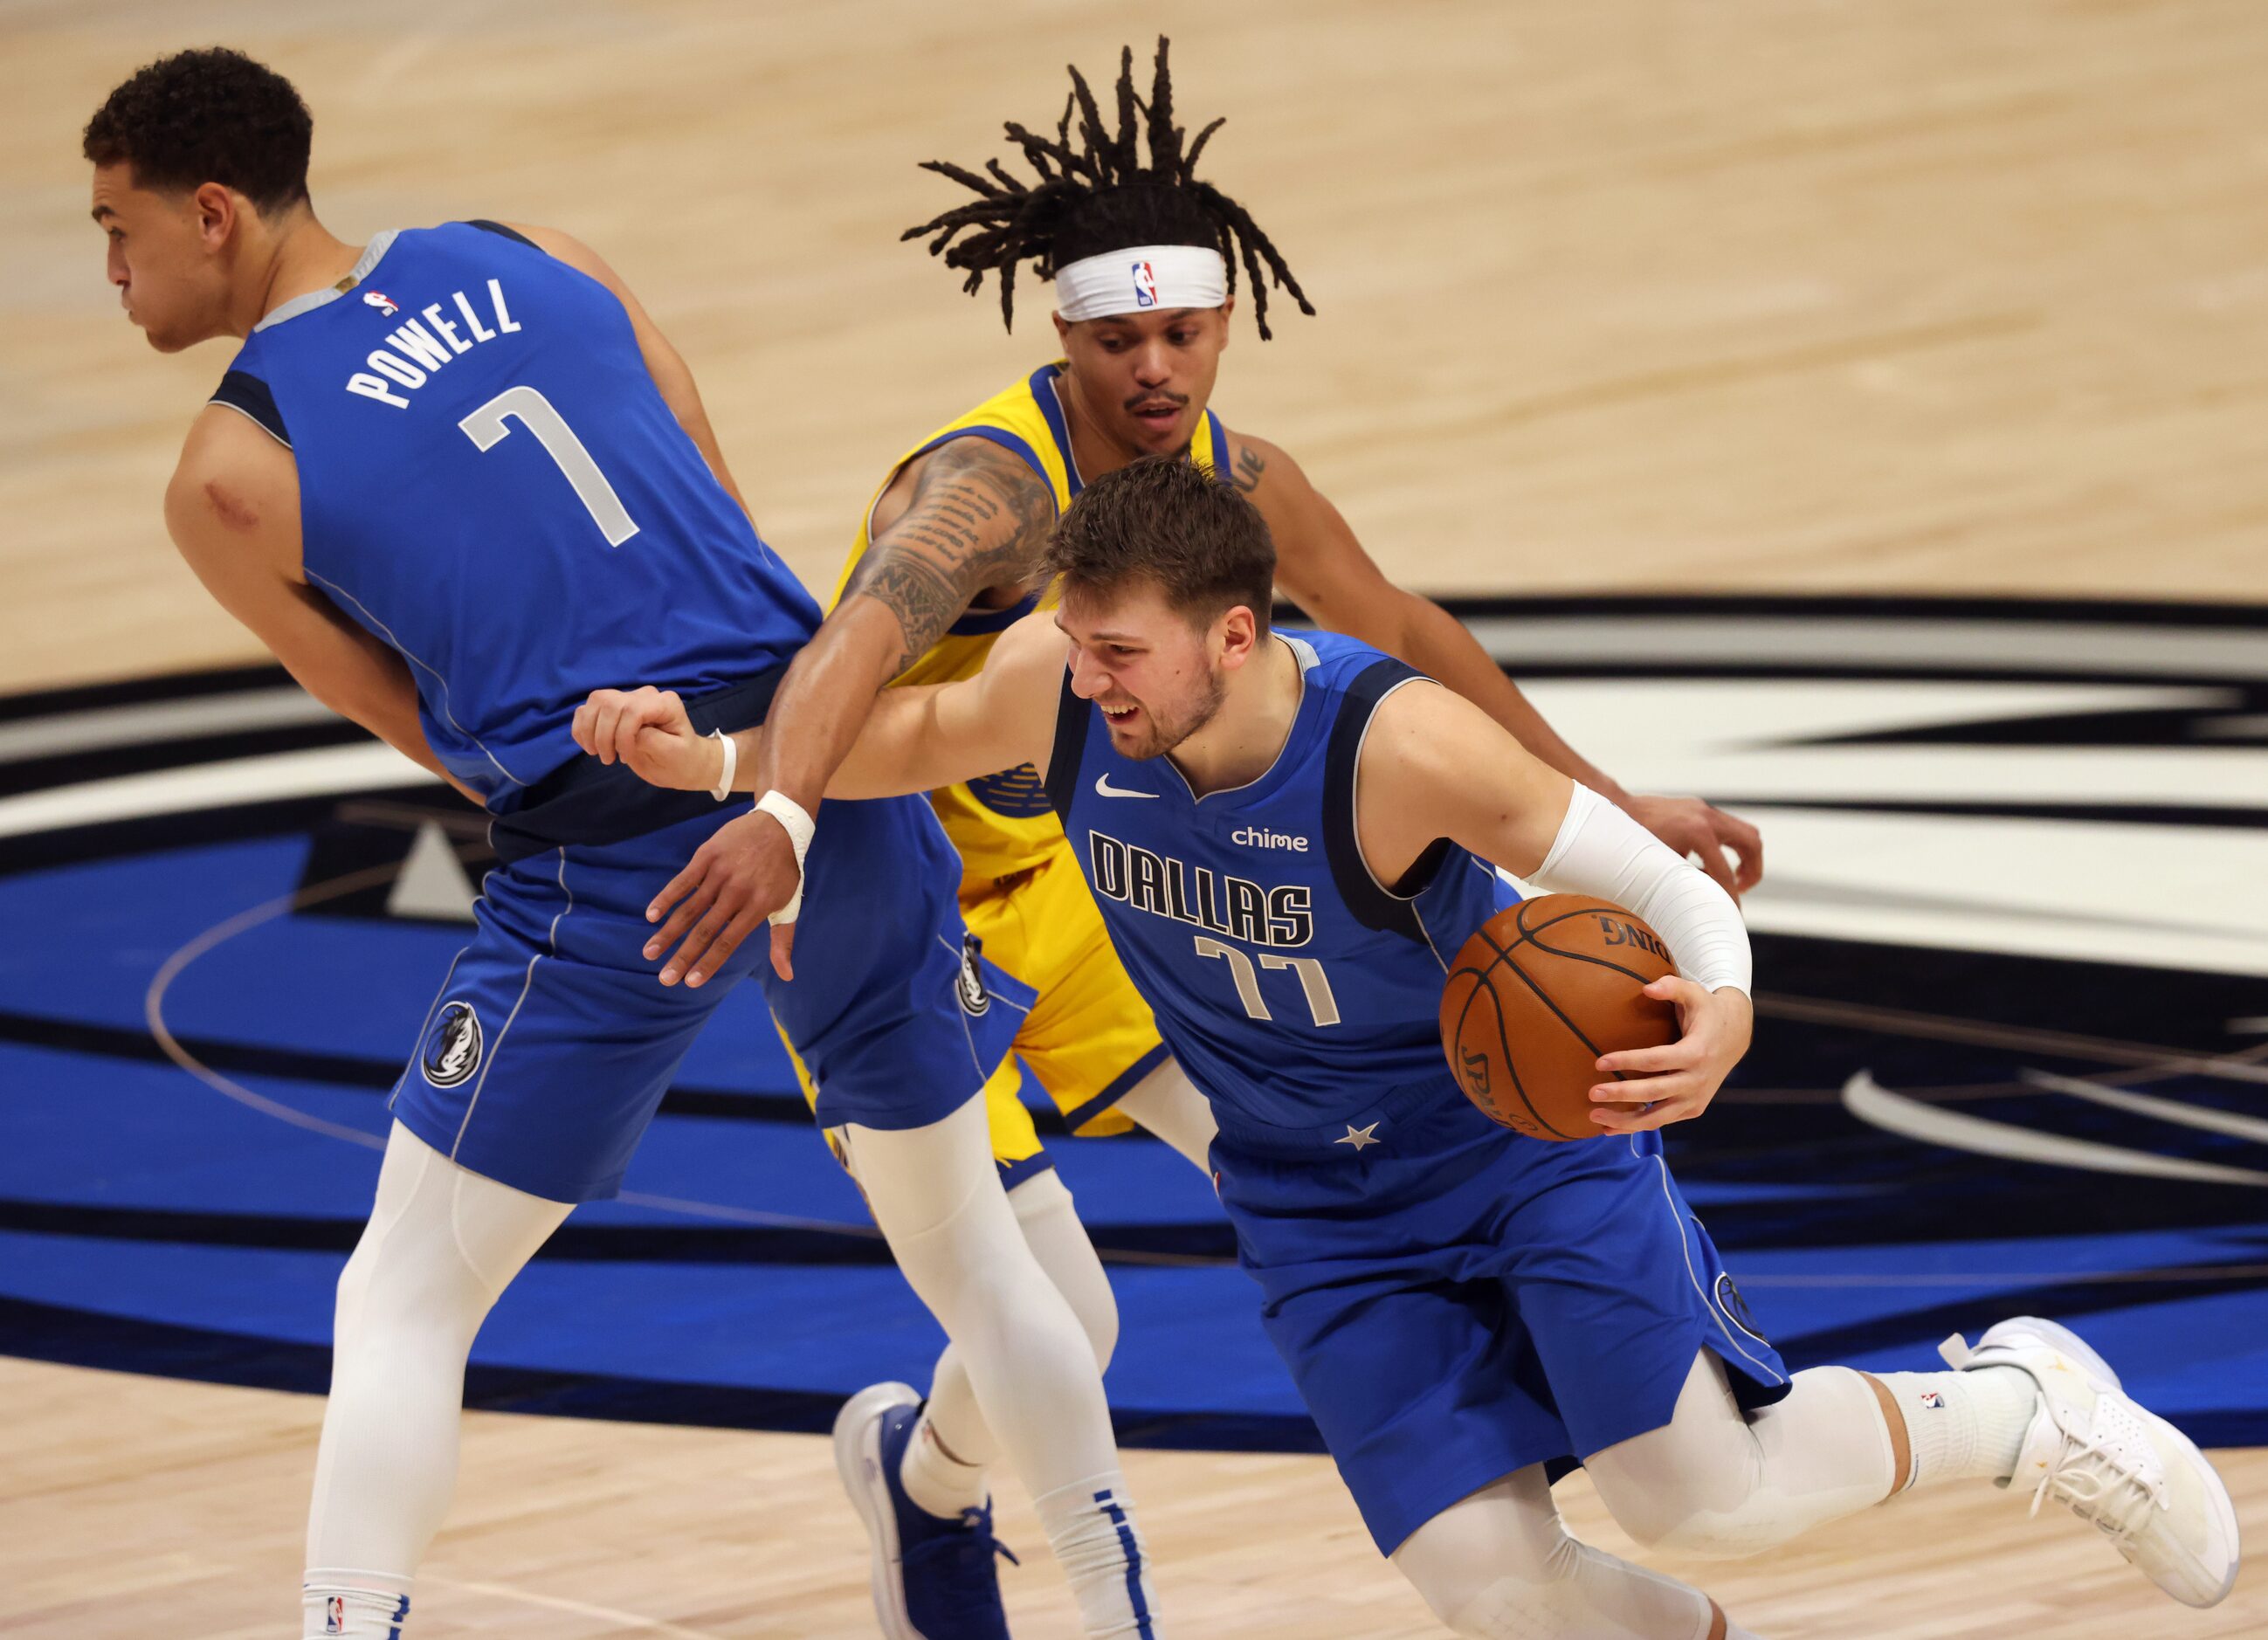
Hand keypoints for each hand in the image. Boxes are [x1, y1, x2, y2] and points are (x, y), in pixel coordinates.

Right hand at [571, 686, 717, 792]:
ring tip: (598, 753)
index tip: (626, 758)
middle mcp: (646, 695)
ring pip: (595, 701)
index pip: (632, 709)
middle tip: (609, 759)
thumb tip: (629, 733)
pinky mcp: (614, 708)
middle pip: (609, 702)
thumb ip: (652, 741)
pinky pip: (588, 708)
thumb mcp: (672, 754)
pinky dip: (582, 728)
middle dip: (603, 734)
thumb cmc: (681, 760)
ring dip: (589, 730)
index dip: (622, 735)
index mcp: (665, 703)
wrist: (682, 762)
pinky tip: (589, 746)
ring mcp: (629, 699)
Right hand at [641, 807, 801, 985]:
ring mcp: (720, 873)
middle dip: (682, 957)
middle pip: (705, 930)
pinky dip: (665, 898)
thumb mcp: (789, 905)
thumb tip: (787, 975)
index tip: (691, 982)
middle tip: (664, 979)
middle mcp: (737, 891)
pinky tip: (651, 916)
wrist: (780, 824)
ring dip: (667, 933)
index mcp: (758, 906)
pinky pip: (682, 881)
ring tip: (650, 953)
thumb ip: (783, 941)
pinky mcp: (707, 856)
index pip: (728, 941)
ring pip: (689, 909)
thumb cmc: (784, 871)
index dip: (709, 962)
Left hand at [1587, 977, 1752, 1133]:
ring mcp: (1696, 1098)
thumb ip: (1672, 986)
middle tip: (1592, 1092)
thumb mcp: (1695, 993)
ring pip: (1658, 1117)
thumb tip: (1647, 988)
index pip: (1657, 1060)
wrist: (1735, 1037)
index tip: (1600, 1061)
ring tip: (1594, 1117)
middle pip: (1654, 1092)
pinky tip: (1610, 1128)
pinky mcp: (1693, 1109)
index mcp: (1696, 1053)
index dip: (1628, 1061)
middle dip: (1622, 1094)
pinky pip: (1662, 1121)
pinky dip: (1637, 1126)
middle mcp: (1697, 1080)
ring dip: (1625, 1121)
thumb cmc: (1707, 1012)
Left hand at [1620, 793, 1763, 898]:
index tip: (1733, 911)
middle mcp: (1706, 817)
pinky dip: (1727, 847)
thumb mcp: (1663, 865)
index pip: (1725, 871)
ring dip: (1744, 856)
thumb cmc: (1635, 841)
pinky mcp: (1699, 808)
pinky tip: (1708, 864)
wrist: (1618, 809)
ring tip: (1731, 878)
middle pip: (1751, 842)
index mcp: (1698, 833)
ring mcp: (1704, 810)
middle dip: (1753, 869)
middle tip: (1741, 888)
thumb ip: (1689, 879)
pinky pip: (1726, 828)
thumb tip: (1706, 900)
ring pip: (1744, 832)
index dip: (1731, 895)